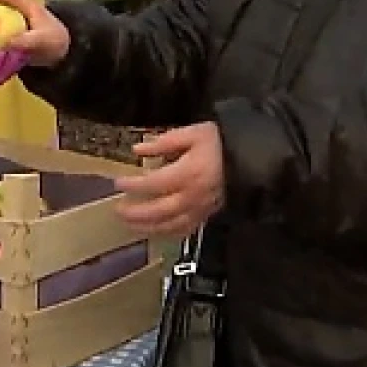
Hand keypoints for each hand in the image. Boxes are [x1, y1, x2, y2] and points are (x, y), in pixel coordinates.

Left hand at [113, 123, 225, 237]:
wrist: (249, 157)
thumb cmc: (219, 142)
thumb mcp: (193, 133)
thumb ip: (164, 142)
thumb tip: (138, 149)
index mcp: (188, 173)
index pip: (154, 183)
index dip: (134, 185)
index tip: (118, 183)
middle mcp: (193, 195)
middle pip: (159, 210)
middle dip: (136, 213)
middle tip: (118, 210)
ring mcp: (201, 209)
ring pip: (171, 225)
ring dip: (148, 227)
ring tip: (130, 225)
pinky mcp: (207, 215)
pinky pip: (185, 229)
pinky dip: (168, 233)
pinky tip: (155, 231)